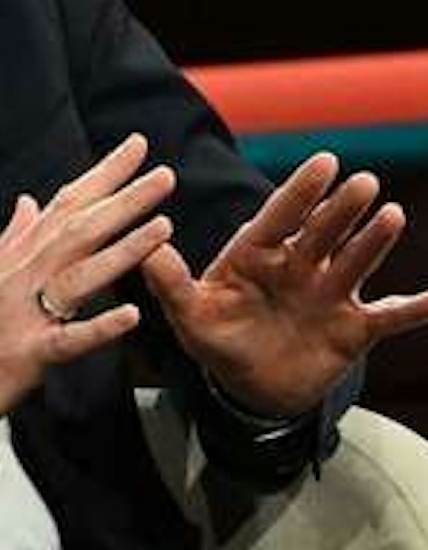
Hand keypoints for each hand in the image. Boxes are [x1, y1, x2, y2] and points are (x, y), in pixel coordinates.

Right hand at [0, 134, 174, 475]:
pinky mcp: (22, 358)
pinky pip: (65, 341)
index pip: (61, 208)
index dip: (101, 176)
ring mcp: (20, 317)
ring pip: (76, 276)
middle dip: (122, 201)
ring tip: (162, 225)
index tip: (136, 147)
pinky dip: (97, 327)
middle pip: (76, 232)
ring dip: (121, 250)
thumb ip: (9, 241)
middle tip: (164, 174)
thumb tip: (27, 202)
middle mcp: (16, 281)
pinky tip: (131, 316)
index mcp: (11, 263)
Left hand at [141, 152, 427, 416]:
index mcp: (256, 255)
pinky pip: (390, 316)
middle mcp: (298, 266)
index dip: (302, 191)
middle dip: (341, 209)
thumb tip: (148, 249)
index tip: (324, 161)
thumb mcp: (189, 317)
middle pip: (323, 232)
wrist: (249, 387)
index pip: (280, 216)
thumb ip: (171, 285)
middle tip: (363, 181)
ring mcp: (329, 294)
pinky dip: (415, 308)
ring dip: (375, 240)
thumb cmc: (217, 340)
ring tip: (392, 215)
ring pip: (356, 262)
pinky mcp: (353, 328)